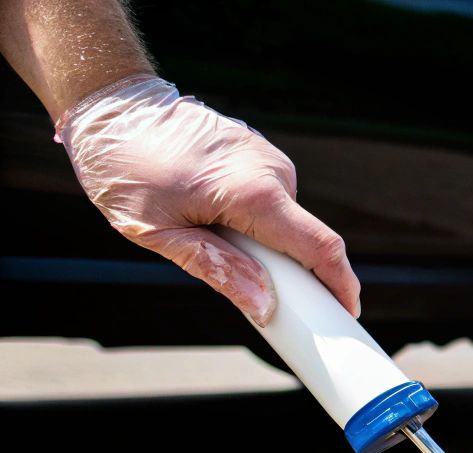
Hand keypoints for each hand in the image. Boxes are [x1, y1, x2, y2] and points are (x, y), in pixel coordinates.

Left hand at [57, 74, 358, 325]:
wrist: (112, 105)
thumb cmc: (124, 167)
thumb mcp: (157, 232)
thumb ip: (216, 269)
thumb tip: (264, 306)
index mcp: (253, 194)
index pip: (319, 247)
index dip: (340, 285)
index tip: (347, 314)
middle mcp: (272, 171)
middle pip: (304, 237)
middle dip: (293, 272)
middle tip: (260, 295)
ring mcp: (269, 157)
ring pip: (286, 219)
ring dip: (266, 243)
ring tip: (212, 237)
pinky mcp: (260, 152)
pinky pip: (272, 198)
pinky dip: (257, 220)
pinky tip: (214, 214)